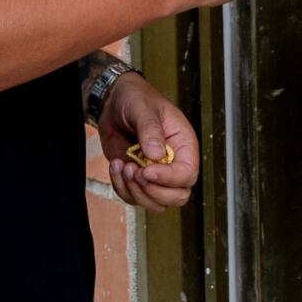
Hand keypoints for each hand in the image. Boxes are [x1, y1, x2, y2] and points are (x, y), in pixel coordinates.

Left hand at [94, 74, 200, 209]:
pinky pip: (134, 197)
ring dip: (136, 192)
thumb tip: (157, 155)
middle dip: (153, 192)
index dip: (168, 179)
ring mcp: (155, 173)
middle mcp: (173, 163)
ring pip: (156, 203)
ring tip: (123, 166)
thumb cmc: (136, 98)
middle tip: (134, 172)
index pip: (187, 174)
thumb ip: (151, 130)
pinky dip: (122, 188)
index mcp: (184, 145)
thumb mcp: (144, 108)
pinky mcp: (137, 178)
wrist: (114, 102)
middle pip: (177, 196)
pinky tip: (116, 165)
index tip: (146, 170)